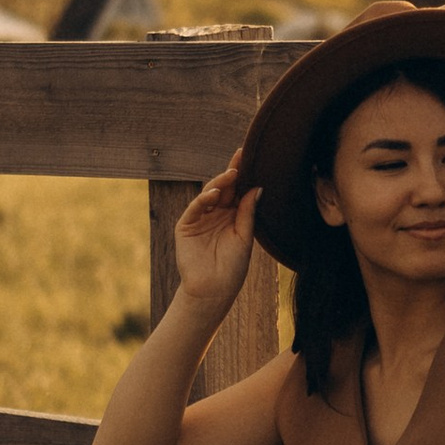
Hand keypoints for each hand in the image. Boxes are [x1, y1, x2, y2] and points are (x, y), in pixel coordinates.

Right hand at [171, 163, 258, 317]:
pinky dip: (204, 199)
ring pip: (210, 194)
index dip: (245, 175)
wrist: (213, 290)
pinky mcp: (186, 225)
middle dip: (233, 172)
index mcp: (233, 215)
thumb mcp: (244, 237)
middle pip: (225, 188)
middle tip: (242, 155)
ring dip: (220, 183)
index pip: (239, 191)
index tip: (253, 157)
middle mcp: (217, 213)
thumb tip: (258, 187)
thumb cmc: (233, 268)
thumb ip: (247, 212)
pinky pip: (195, 208)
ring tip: (232, 174)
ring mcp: (201, 218)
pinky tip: (215, 194)